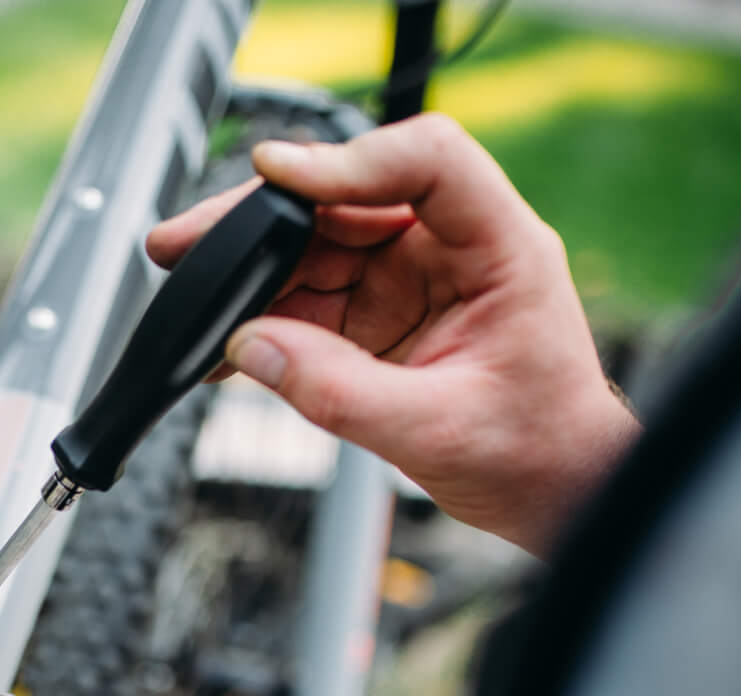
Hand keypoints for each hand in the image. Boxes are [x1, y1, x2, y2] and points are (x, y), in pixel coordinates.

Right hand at [149, 115, 638, 553]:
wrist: (553, 491)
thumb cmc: (536, 452)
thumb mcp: (436, 431)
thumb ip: (340, 392)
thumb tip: (250, 348)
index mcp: (500, 248)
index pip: (428, 161)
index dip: (348, 159)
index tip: (278, 176)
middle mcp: (452, 249)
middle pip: (345, 200)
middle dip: (262, 221)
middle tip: (187, 244)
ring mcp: (412, 278)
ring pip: (315, 248)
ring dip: (250, 274)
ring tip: (192, 305)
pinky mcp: (380, 314)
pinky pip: (309, 299)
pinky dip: (263, 317)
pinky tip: (223, 343)